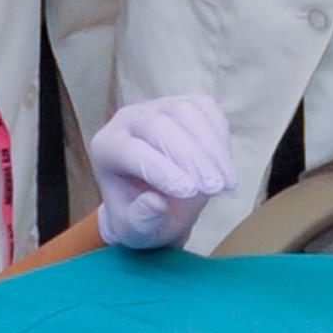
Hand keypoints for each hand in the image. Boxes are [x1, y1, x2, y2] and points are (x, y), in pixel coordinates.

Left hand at [88, 95, 236, 248]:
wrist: (159, 202)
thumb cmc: (142, 216)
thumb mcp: (135, 230)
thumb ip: (141, 219)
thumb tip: (156, 202)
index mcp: (106, 148)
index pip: (131, 151)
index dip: (161, 169)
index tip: (189, 192)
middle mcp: (127, 120)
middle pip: (159, 125)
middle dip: (190, 157)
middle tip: (214, 188)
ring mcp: (157, 106)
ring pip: (185, 111)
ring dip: (211, 147)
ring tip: (226, 182)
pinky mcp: (184, 102)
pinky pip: (205, 108)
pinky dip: (219, 135)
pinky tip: (226, 165)